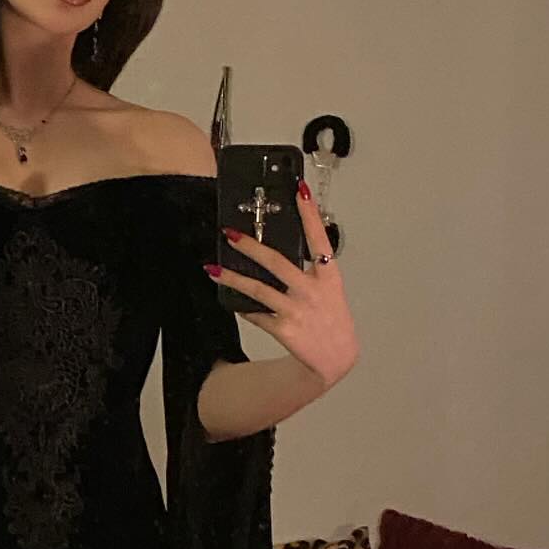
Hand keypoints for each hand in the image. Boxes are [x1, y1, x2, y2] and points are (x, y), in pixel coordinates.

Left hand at [209, 184, 358, 389]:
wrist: (335, 358)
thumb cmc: (331, 319)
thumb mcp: (330, 291)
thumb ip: (311, 271)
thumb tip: (280, 253)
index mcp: (328, 277)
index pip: (319, 239)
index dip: (309, 214)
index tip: (299, 190)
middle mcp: (312, 290)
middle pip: (277, 262)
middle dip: (251, 247)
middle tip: (230, 234)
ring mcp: (296, 310)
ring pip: (258, 289)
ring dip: (233, 278)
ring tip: (214, 269)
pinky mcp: (284, 328)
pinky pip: (256, 314)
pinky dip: (242, 307)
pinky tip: (231, 301)